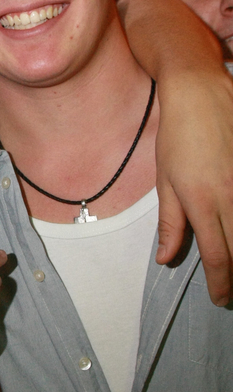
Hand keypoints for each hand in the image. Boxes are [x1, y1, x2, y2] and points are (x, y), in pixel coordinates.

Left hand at [154, 68, 232, 305]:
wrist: (199, 93)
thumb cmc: (177, 136)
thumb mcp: (166, 181)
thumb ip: (170, 223)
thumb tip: (165, 259)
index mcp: (202, 203)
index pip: (219, 258)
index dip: (221, 284)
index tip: (220, 299)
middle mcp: (232, 196)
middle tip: (231, 291)